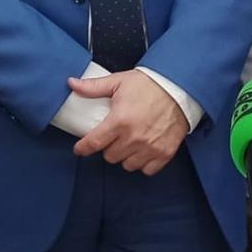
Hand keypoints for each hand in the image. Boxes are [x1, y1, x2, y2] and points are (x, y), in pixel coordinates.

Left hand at [68, 70, 190, 173]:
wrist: (178, 88)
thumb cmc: (148, 84)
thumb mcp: (118, 82)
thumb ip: (93, 87)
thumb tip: (72, 83)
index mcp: (119, 120)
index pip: (94, 142)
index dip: (83, 148)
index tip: (80, 149)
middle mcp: (134, 137)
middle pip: (110, 156)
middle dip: (108, 147)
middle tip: (113, 137)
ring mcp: (150, 147)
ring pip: (127, 165)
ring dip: (124, 156)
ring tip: (127, 144)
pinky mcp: (164, 153)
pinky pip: (147, 170)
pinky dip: (143, 163)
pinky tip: (142, 152)